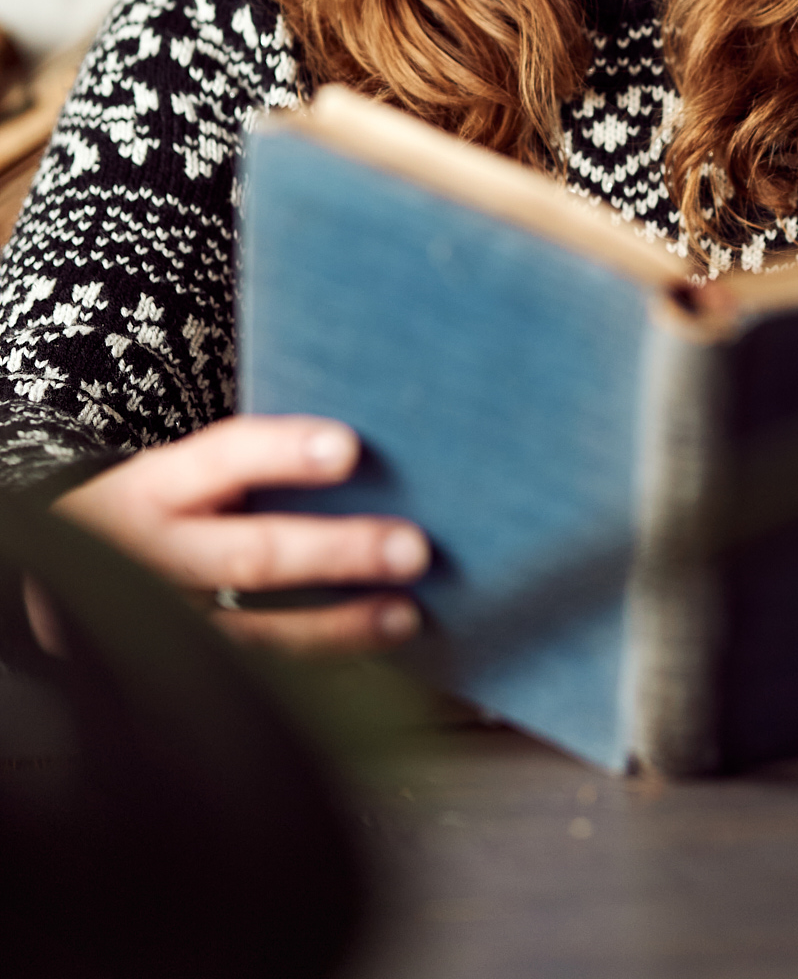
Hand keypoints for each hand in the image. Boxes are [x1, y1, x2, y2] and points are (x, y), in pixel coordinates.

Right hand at [53, 416, 429, 654]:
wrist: (56, 581)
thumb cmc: (154, 515)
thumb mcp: (176, 478)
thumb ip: (246, 471)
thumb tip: (363, 456)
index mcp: (154, 489)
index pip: (222, 458)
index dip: (283, 452)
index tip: (350, 447)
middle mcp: (152, 557)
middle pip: (249, 556)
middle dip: (335, 552)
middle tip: (412, 547)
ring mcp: (160, 626)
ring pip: (253, 633)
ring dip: (336, 628)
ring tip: (404, 615)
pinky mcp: (173, 676)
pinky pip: (249, 680)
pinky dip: (312, 675)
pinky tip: (367, 668)